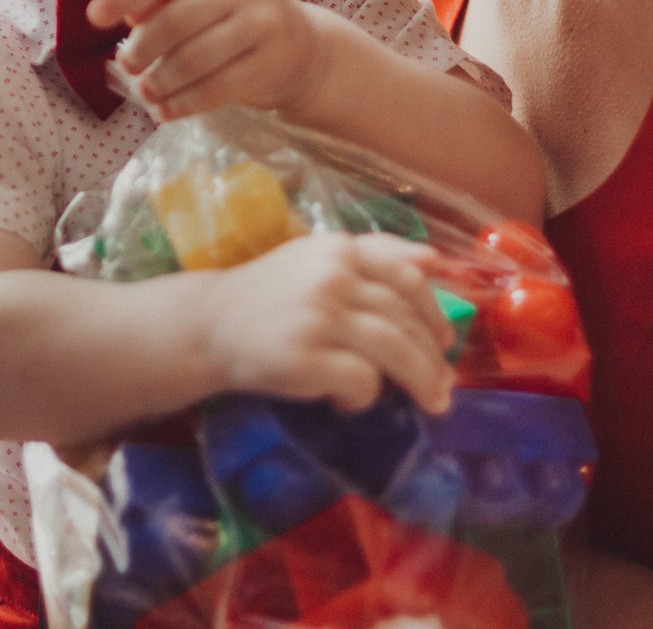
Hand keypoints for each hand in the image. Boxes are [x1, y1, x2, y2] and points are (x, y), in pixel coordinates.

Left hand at [89, 0, 332, 119]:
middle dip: (143, 47)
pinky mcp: (271, 64)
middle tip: (126, 64)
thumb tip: (124, 14)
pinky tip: (166, 111)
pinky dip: (184, 103)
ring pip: (194, 58)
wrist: (303, 48)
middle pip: (177, 19)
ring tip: (145, 92)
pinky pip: (216, 88)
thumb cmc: (236, 18)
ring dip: (160, 81)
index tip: (95, 16)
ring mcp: (263, 24)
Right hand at [202, 232, 455, 413]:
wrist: (207, 324)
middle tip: (443, 387)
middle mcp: (332, 276)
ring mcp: (318, 317)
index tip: (445, 340)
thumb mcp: (316, 260)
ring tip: (429, 403)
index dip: (435, 311)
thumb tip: (432, 260)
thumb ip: (372, 255)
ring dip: (420, 382)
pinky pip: (362, 383)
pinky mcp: (305, 359)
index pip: (408, 276)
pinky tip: (347, 401)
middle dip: (433, 358)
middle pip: (406, 319)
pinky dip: (365, 398)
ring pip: (395, 351)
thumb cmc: (269, 295)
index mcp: (339, 249)